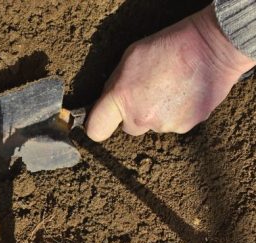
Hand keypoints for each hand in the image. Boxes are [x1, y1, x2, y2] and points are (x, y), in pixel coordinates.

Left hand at [86, 5, 255, 140]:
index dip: (98, 125)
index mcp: (121, 98)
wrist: (213, 46)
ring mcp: (164, 124)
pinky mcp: (185, 127)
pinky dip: (178, 113)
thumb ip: (114, 86)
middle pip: (129, 128)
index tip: (103, 120)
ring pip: (153, 126)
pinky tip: (184, 93)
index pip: (96, 130)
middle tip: (150, 92)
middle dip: (135, 114)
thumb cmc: (169, 46)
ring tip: (171, 88)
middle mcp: (140, 117)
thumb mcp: (130, 58)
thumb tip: (105, 103)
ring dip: (158, 113)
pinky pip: (174, 125)